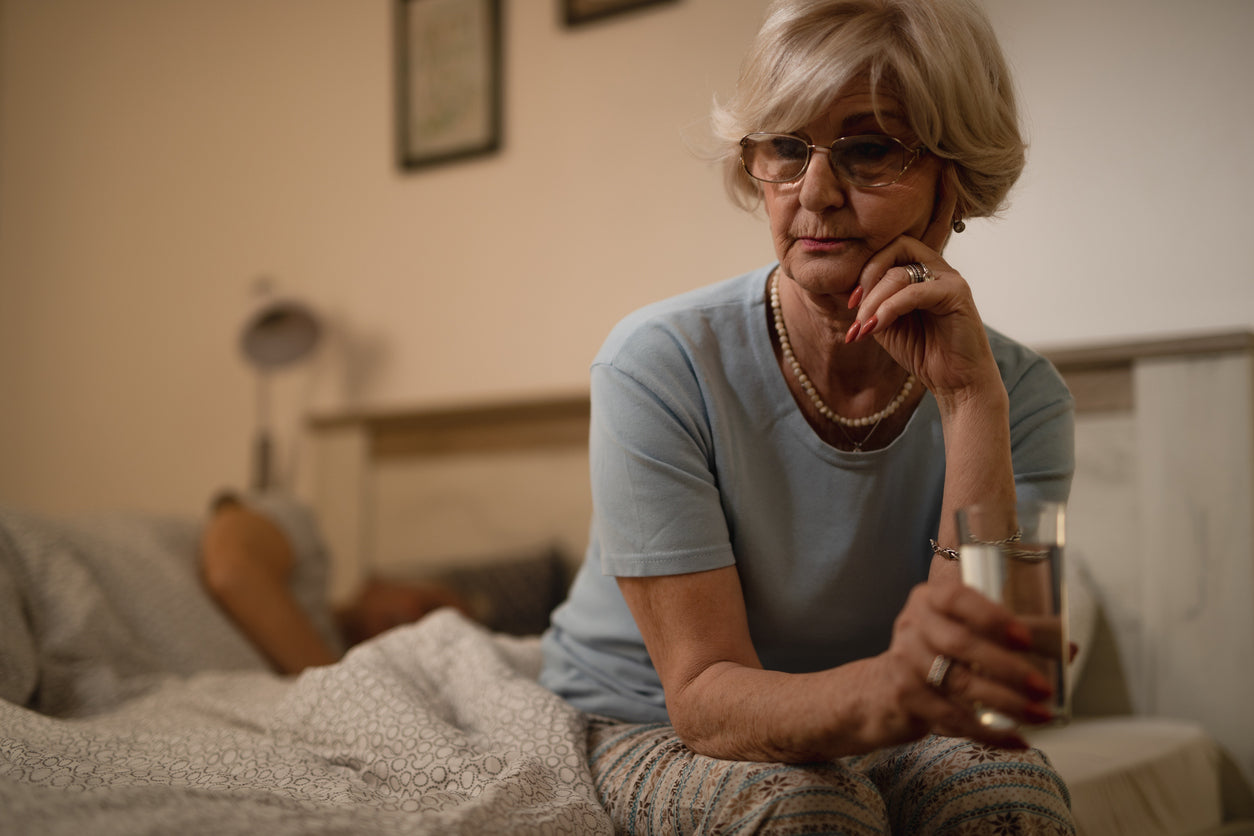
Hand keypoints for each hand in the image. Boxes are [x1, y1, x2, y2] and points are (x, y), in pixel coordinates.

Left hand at [846, 186, 999, 401]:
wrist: (954, 381)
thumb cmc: (922, 351)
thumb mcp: (884, 323)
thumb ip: (869, 303)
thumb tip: (841, 288)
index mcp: (920, 269)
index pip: (889, 248)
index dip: (864, 269)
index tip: (850, 302)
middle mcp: (936, 267)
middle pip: (896, 247)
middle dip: (868, 276)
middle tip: (855, 308)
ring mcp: (949, 278)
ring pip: (901, 273)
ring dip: (874, 300)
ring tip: (865, 327)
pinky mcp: (957, 293)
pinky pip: (914, 292)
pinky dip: (890, 308)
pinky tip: (878, 327)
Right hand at [867, 581, 1057, 748]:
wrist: (881, 690)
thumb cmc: (936, 654)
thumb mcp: (963, 632)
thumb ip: (1011, 635)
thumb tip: (1069, 647)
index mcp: (931, 599)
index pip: (957, 598)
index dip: (991, 617)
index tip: (1024, 638)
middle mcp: (913, 625)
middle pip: (961, 644)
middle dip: (1008, 668)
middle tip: (1044, 688)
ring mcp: (905, 661)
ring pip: (959, 683)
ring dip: (1006, 702)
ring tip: (1040, 715)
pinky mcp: (905, 697)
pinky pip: (952, 717)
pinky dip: (989, 732)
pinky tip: (1016, 739)